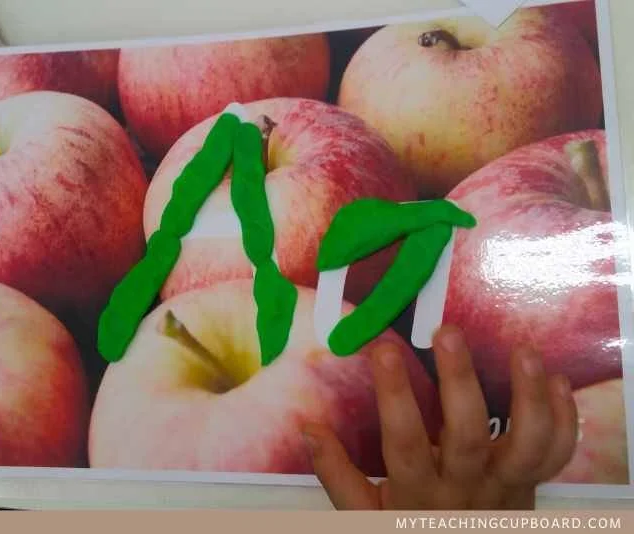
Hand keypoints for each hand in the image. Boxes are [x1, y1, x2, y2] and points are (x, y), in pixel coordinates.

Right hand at [303, 325, 577, 509]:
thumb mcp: (365, 512)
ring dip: (529, 397)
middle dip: (459, 382)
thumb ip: (336, 473)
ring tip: (523, 350)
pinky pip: (557, 454)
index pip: (404, 441)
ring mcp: (505, 486)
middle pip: (467, 435)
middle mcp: (465, 487)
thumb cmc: (410, 526)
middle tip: (447, 333)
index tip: (383, 348)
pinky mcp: (532, 485)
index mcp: (419, 492)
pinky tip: (557, 379)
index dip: (394, 395)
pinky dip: (564, 418)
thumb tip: (308, 426)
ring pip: (527, 444)